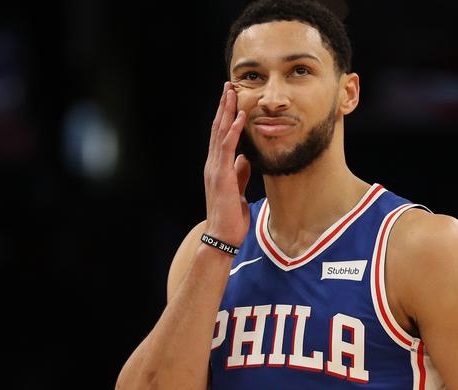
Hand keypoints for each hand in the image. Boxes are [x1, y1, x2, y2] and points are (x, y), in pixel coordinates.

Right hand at [203, 82, 250, 246]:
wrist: (222, 235)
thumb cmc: (230, 217)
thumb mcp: (238, 190)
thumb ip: (239, 173)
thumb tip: (244, 158)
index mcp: (217, 167)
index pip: (220, 136)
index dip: (225, 116)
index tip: (231, 99)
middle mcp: (213, 164)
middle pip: (217, 129)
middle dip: (223, 106)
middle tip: (228, 85)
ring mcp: (215, 168)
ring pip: (219, 133)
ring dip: (226, 112)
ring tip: (231, 92)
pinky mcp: (220, 175)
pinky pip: (226, 148)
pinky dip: (233, 131)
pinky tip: (238, 117)